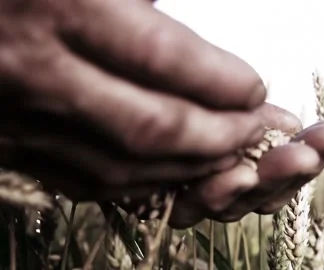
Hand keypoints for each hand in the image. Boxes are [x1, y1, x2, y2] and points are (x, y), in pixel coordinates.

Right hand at [0, 0, 266, 199]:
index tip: (255, 89)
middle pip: (154, 126)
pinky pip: (86, 182)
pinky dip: (141, 183)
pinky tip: (173, 172)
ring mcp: (20, 118)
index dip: (223, 81)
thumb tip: (200, 39)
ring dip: (188, 168)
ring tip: (228, 155)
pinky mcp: (9, 148)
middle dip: (219, 136)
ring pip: (124, 166)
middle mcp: (40, 71)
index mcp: (63, 5)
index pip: (165, 58)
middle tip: (255, 129)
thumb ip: (144, 0)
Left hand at [166, 116, 323, 227]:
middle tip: (308, 154)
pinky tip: (233, 173)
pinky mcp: (170, 204)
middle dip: (291, 170)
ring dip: (255, 182)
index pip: (293, 163)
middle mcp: (233, 187)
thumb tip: (292, 125)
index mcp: (255, 163)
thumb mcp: (231, 112)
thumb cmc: (187, 112)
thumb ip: (259, 121)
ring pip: (236, 201)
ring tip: (270, 163)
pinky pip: (194, 205)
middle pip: (269, 188)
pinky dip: (215, 192)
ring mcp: (203, 200)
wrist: (133, 127)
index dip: (316, 151)